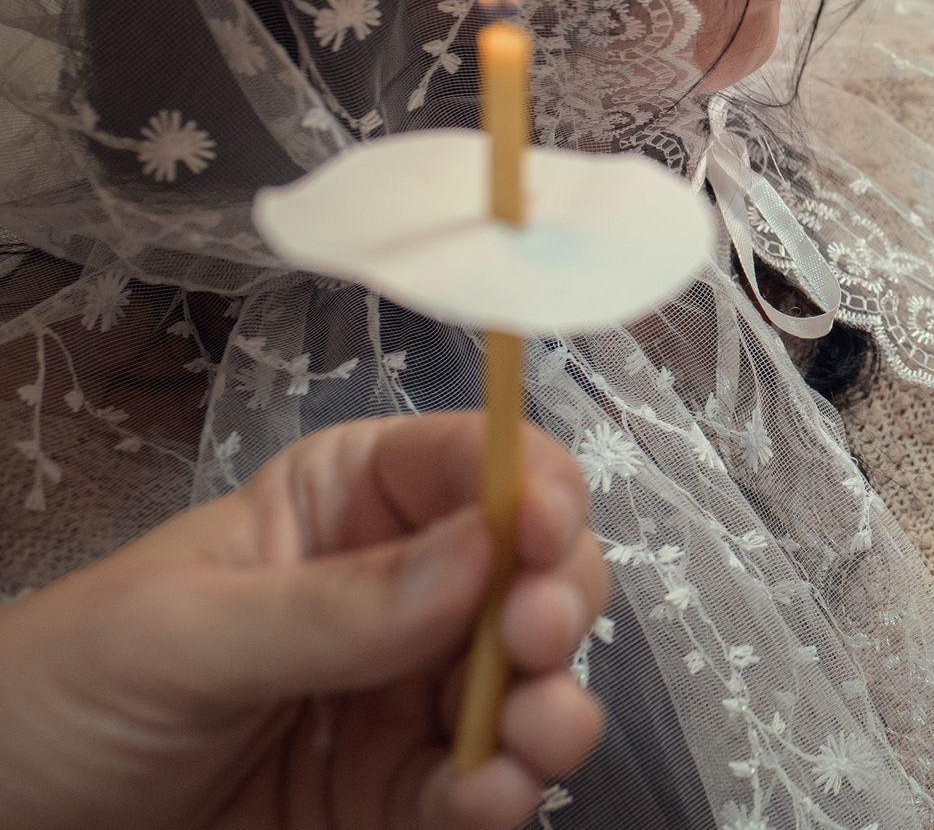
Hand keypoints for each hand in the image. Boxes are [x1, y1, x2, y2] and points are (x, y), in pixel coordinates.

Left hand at [0, 412, 610, 829]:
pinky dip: (505, 792)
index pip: (473, 465)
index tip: (543, 529)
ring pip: (527, 682)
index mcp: (344, 505)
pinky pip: (480, 786)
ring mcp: (402, 696)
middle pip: (530, 570)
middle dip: (554, 598)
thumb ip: (328, 605)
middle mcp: (399, 590)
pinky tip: (490, 795)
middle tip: (533, 635)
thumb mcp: (176, 635)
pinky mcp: (395, 794)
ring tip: (537, 734)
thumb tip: (479, 552)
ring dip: (553, 704)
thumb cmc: (53, 694)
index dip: (533, 483)